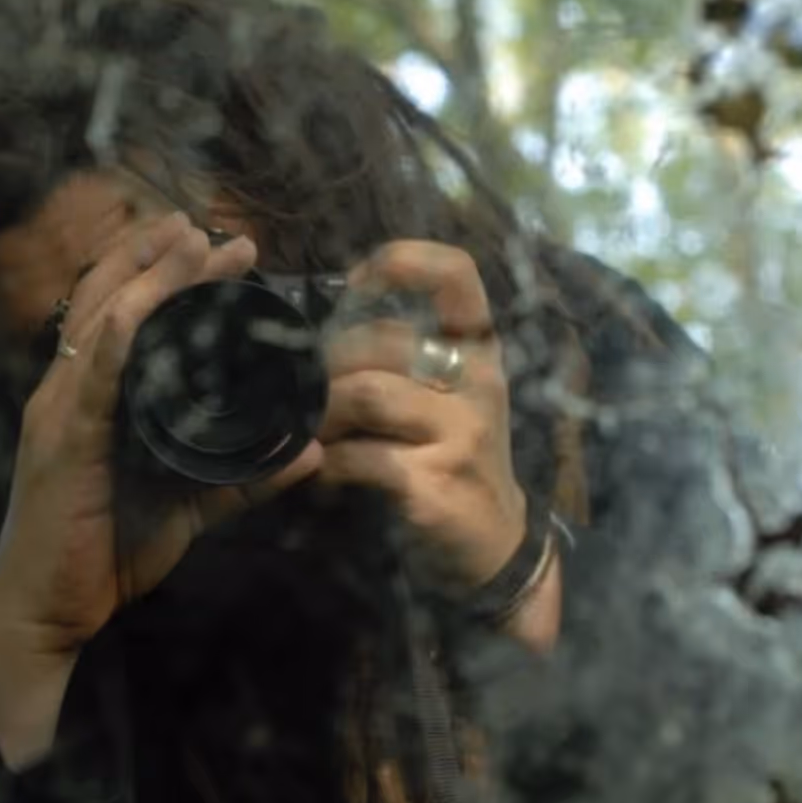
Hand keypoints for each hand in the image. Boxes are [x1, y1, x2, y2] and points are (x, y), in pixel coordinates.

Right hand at [0, 211, 321, 766]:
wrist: (48, 612)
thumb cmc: (111, 548)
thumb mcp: (192, 504)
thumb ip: (247, 476)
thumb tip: (311, 450)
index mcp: (95, 396)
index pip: (121, 314)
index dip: (161, 273)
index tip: (215, 246)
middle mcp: (72, 389)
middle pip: (113, 302)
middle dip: (162, 260)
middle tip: (213, 231)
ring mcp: (60, 411)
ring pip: (104, 323)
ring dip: (150, 278)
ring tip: (191, 242)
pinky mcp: (61, 441)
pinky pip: (91, 377)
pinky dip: (117, 337)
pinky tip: (140, 307)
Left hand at [317, 240, 528, 593]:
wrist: (495, 541)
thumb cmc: (458, 452)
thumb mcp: (449, 393)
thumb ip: (403, 354)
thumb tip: (322, 326)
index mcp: (480, 348)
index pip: (456, 273)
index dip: (401, 261)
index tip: (356, 282)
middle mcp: (479, 381)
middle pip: (383, 341)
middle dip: (328, 364)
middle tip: (307, 391)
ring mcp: (463, 433)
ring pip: (366, 394)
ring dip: (321, 413)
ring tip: (312, 432)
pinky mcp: (436, 485)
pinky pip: (358, 457)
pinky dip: (326, 463)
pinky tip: (323, 471)